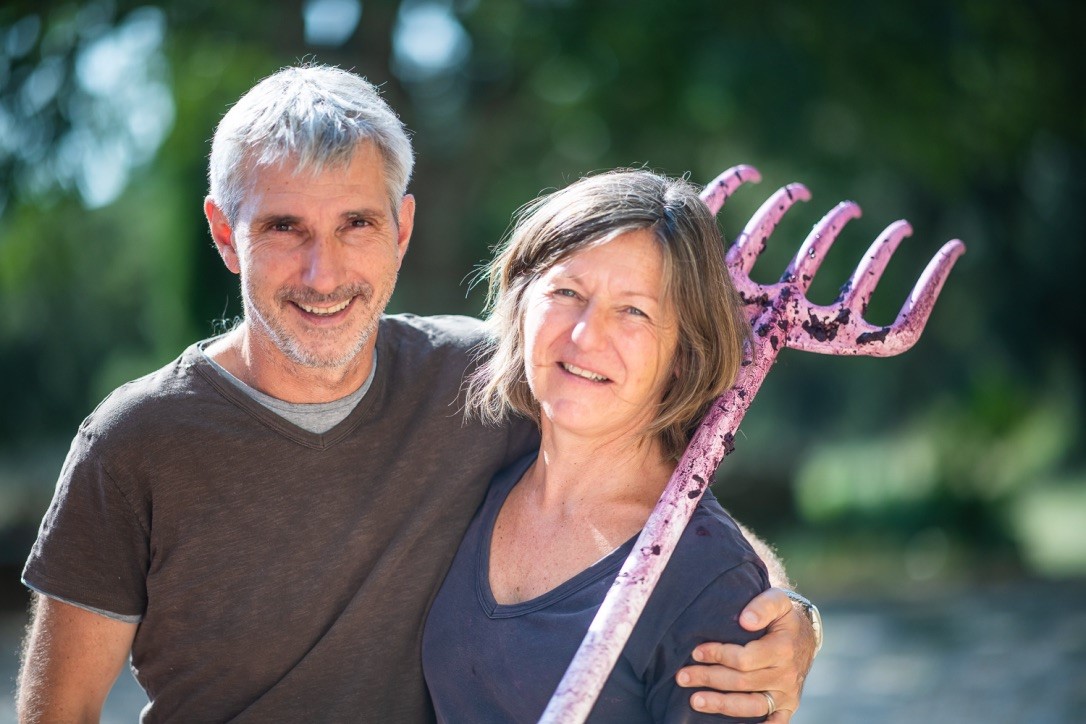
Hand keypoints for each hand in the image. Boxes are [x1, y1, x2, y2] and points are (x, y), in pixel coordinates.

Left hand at [675, 587, 816, 721]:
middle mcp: (786, 675)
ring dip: (721, 705)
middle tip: (683, 676)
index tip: (696, 652)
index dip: (718, 656)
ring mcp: (787, 694)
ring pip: (752, 707)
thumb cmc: (782, 616)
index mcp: (783, 649)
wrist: (804, 635)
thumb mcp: (777, 600)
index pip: (745, 659)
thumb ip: (762, 605)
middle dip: (709, 679)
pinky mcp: (787, 707)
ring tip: (695, 701)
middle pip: (742, 682)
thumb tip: (745, 620)